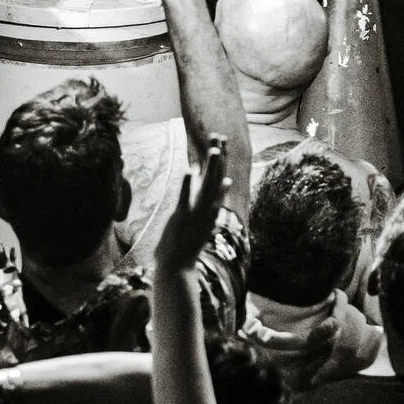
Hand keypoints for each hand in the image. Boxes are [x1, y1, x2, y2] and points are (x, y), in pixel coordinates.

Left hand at [155, 134, 228, 271]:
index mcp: (212, 207)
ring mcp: (196, 213)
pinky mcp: (182, 217)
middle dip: (219, 158)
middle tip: (221, 136)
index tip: (223, 140)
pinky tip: (189, 169)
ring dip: (210, 168)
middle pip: (216, 178)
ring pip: (206, 187)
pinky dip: (187, 184)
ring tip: (214, 150)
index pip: (220, 178)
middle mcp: (208, 209)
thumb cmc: (190, 241)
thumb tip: (225, 180)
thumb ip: (215, 197)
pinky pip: (185, 198)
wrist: (178, 266)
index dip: (222, 159)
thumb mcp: (206, 216)